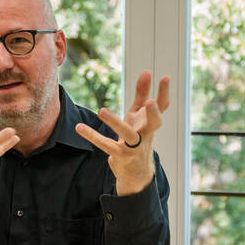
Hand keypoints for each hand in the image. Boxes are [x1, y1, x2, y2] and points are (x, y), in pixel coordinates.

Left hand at [75, 71, 169, 195]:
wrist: (136, 172)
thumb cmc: (137, 137)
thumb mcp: (138, 116)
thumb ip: (141, 95)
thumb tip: (146, 72)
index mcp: (150, 123)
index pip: (162, 107)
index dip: (164, 93)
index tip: (164, 77)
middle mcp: (146, 134)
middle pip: (154, 124)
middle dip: (154, 113)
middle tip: (150, 102)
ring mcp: (134, 146)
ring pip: (127, 134)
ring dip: (115, 122)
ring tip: (101, 111)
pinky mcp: (120, 155)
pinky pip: (105, 144)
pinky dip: (92, 136)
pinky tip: (80, 127)